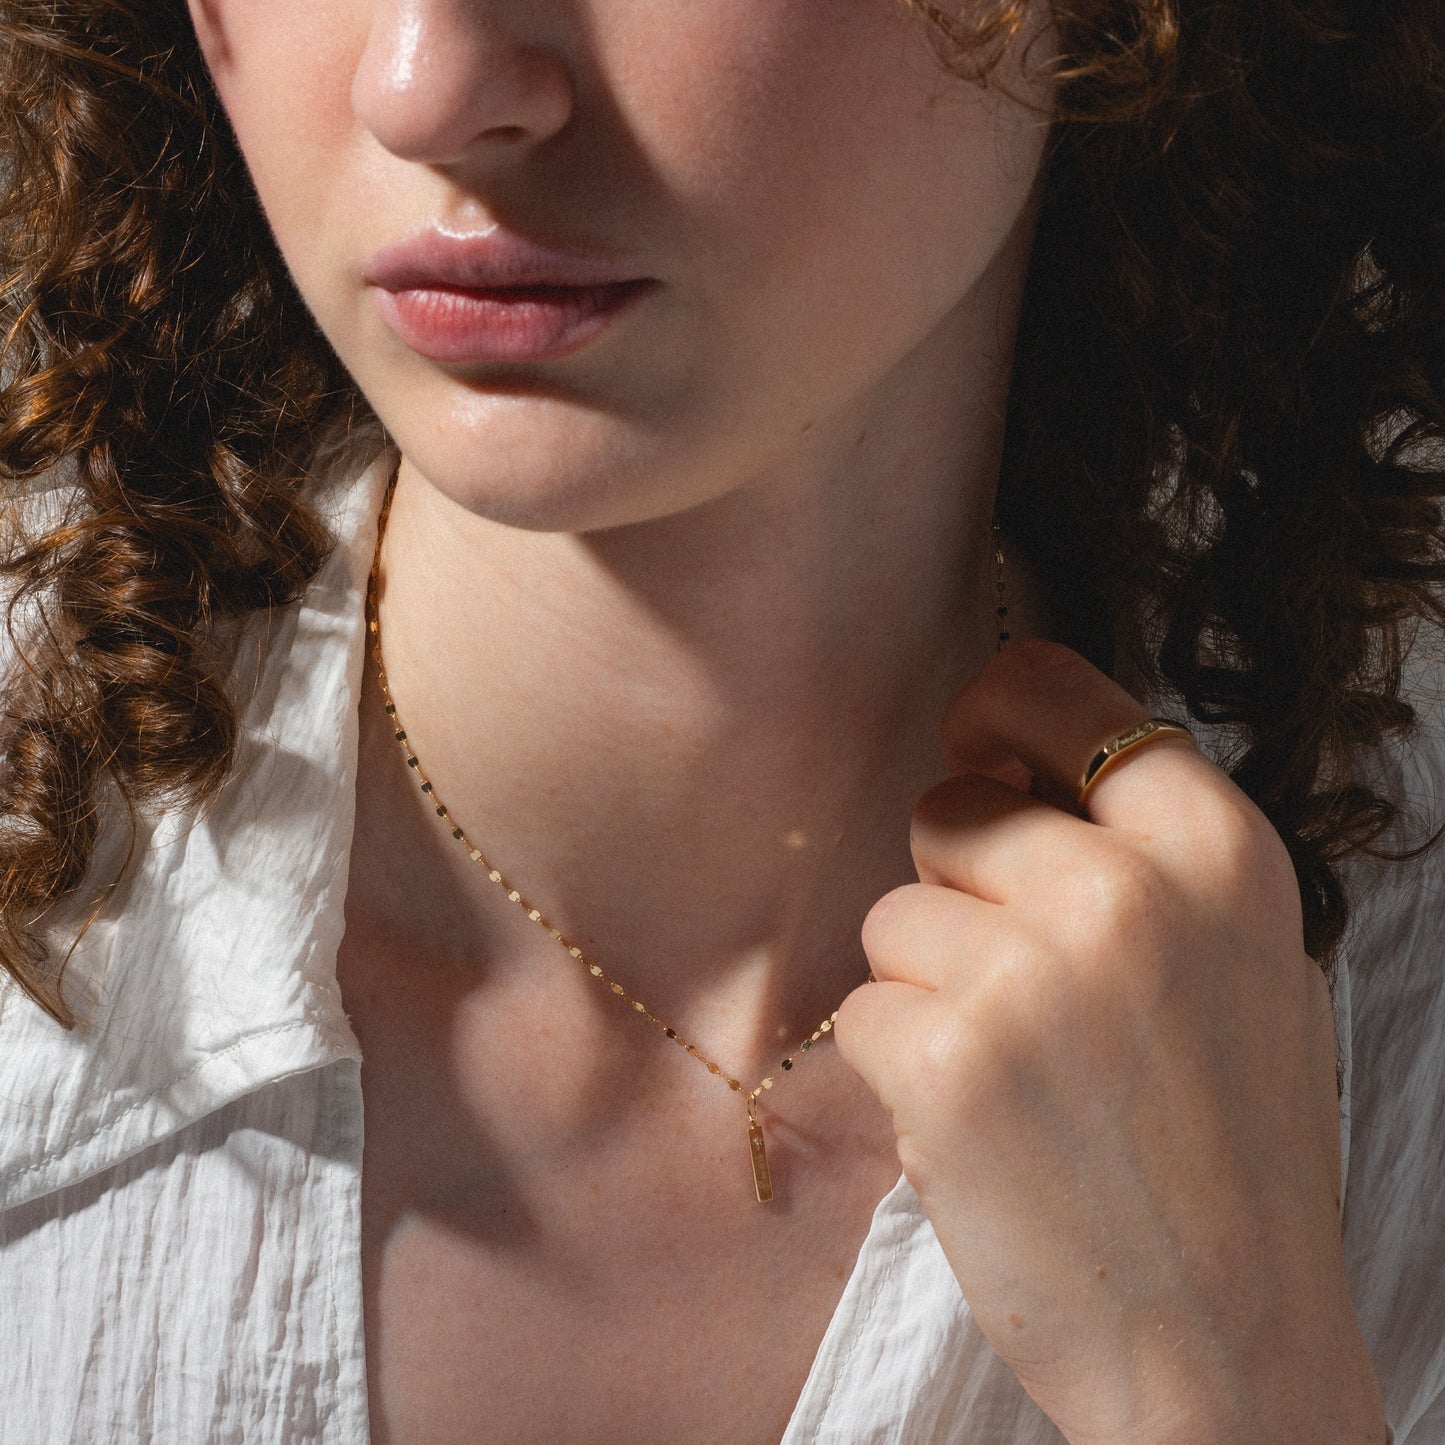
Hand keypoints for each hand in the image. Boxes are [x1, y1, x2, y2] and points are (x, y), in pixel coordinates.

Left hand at [835, 640, 1385, 1443]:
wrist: (1227, 1341)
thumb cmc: (1225, 1148)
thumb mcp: (1238, 961)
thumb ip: (1136, 849)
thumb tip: (1000, 760)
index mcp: (1216, 850)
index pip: (1054, 689)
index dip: (996, 714)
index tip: (980, 751)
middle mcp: (1125, 891)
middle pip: (948, 811)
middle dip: (959, 890)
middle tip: (1024, 991)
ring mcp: (1031, 973)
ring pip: (893, 916)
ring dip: (928, 990)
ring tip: (1017, 1078)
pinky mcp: (948, 1060)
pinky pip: (864, 1011)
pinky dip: (901, 1070)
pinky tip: (981, 1131)